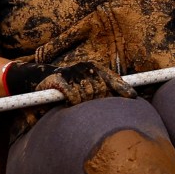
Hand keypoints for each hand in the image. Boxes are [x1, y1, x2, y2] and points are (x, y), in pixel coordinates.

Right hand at [9, 59, 133, 103]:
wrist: (42, 79)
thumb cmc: (69, 84)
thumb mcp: (87, 82)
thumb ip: (105, 86)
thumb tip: (130, 96)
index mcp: (94, 67)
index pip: (112, 78)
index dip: (122, 88)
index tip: (132, 97)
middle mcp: (85, 67)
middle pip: (100, 90)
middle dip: (98, 101)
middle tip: (90, 105)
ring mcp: (73, 73)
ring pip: (87, 94)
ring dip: (83, 102)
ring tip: (77, 102)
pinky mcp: (60, 80)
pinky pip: (73, 96)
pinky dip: (73, 101)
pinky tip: (69, 103)